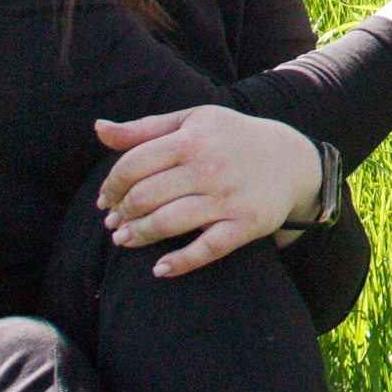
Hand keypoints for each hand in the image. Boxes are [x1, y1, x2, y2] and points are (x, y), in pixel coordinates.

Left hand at [93, 106, 322, 278]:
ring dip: (139, 235)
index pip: (133, 165)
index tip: (105, 199)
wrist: (291, 159)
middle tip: (113, 222)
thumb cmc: (231, 139)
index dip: (110, 186)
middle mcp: (209, 167)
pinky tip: (159, 269)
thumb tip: (99, 129)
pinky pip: (208, 248)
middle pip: (146, 196)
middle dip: (121, 213)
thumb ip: (144, 129)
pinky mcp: (246, 224)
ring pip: (169, 223)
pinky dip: (180, 262)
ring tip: (124, 239)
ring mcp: (228, 198)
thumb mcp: (192, 121)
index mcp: (192, 138)